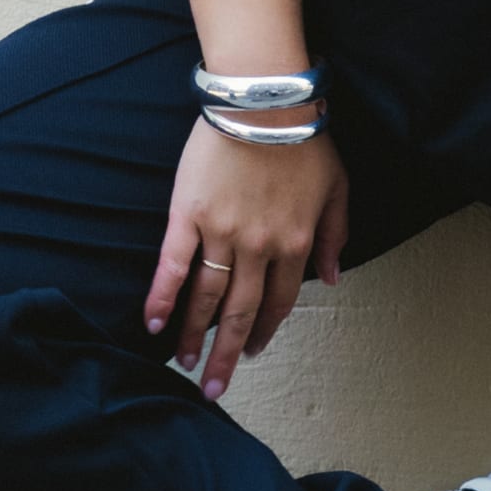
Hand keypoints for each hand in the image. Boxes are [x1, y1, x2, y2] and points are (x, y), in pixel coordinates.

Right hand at [145, 118, 349, 399]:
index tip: (251, 352)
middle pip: (239, 312)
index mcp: (294, 243)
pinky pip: (173, 264)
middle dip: (227, 355)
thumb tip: (331, 279)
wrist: (264, 101)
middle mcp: (258, 247)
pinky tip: (152, 323)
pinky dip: (162, 296)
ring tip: (184, 363)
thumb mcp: (337, 188)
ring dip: (194, 335)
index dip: (263, 330)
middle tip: (214, 388)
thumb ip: (335, 237)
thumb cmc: (304, 140)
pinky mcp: (187, 215)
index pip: (277, 302)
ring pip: (206, 297)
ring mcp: (221, 233)